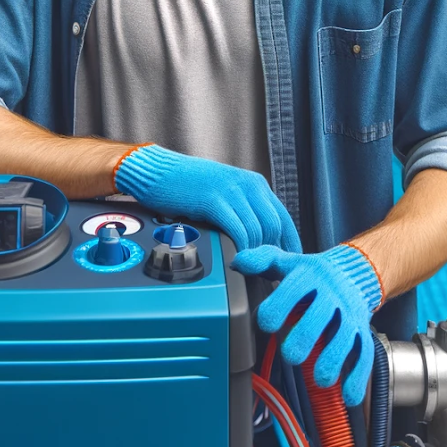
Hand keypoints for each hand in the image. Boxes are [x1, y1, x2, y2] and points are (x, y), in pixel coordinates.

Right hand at [114, 144, 300, 252]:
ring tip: (249, 270)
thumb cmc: (187, 188)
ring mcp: (232, 191)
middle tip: (265, 275)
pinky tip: (234, 261)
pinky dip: (240, 250)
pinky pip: (238, 231)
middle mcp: (249, 185)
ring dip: (256, 255)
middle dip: (272, 255)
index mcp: (255, 185)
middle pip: (275, 227)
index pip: (284, 219)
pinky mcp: (214, 200)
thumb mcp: (225, 196)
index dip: (289, 246)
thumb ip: (244, 213)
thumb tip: (259, 245)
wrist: (158, 171)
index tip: (285, 266)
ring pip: (259, 231)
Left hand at [231, 244, 384, 404]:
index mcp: (308, 276)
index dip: (279, 305)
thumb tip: (238, 262)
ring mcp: (348, 314)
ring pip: (345, 336)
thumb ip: (262, 261)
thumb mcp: (287, 262)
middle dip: (305, 336)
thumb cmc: (312, 274)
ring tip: (321, 379)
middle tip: (292, 355)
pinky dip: (358, 376)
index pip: (293, 288)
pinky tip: (349, 396)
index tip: (266, 323)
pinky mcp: (362, 330)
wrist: (355, 271)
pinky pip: (364, 353)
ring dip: (334, 359)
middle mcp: (330, 295)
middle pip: (320, 315)